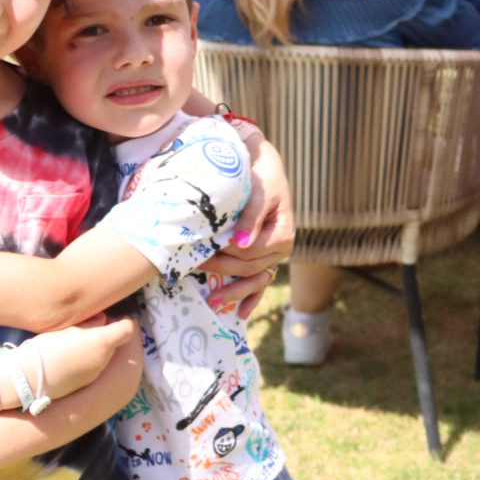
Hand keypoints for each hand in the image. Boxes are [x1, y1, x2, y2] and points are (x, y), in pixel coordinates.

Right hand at [25, 318, 137, 400]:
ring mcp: (96, 374)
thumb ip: (89, 323)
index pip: (127, 330)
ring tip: (76, 342)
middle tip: (90, 326)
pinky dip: (88, 360)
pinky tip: (69, 358)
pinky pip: (93, 367)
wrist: (30, 378)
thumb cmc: (47, 347)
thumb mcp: (66, 328)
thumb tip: (102, 320)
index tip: (117, 317)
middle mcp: (103, 360)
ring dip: (97, 348)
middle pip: (115, 343)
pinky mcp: (86, 383)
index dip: (125, 321)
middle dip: (107, 334)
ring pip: (104, 356)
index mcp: (102, 342)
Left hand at [204, 128, 292, 318]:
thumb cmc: (259, 176)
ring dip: (234, 291)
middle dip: (223, 270)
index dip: (229, 252)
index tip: (207, 247)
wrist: (262, 167)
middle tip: (195, 266)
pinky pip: (259, 281)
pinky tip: (240, 313)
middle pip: (250, 267)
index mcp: (284, 233)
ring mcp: (273, 255)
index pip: (253, 252)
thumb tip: (240, 244)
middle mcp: (281, 248)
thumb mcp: (258, 191)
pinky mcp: (264, 257)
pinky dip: (250, 297)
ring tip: (213, 303)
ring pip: (254, 279)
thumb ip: (251, 217)